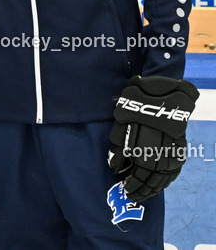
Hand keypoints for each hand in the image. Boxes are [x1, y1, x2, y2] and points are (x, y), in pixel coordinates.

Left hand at [108, 75, 197, 201]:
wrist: (159, 100)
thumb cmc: (133, 115)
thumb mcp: (118, 133)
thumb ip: (117, 154)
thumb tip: (116, 169)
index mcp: (144, 158)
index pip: (138, 181)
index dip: (132, 187)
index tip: (125, 191)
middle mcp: (161, 160)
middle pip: (152, 183)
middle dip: (143, 191)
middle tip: (134, 196)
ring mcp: (173, 157)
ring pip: (165, 180)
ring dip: (155, 188)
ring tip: (146, 193)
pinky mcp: (180, 150)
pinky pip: (173, 172)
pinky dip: (166, 180)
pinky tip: (161, 182)